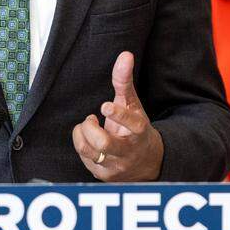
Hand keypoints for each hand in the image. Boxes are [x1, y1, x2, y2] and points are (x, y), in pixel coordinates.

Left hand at [72, 51, 163, 180]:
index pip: (132, 124)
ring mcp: (116, 165)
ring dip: (81, 135)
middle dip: (89, 128)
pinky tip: (89, 140)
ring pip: (89, 152)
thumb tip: (125, 54)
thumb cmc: (136, 127)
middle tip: (91, 119)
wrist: (147, 162)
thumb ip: (125, 81)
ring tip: (88, 127)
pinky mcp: (104, 174)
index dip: (118, 115)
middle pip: (104, 143)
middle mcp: (129, 151)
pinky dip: (82, 144)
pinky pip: (84, 159)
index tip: (104, 105)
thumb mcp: (133, 104)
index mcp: (140, 131)